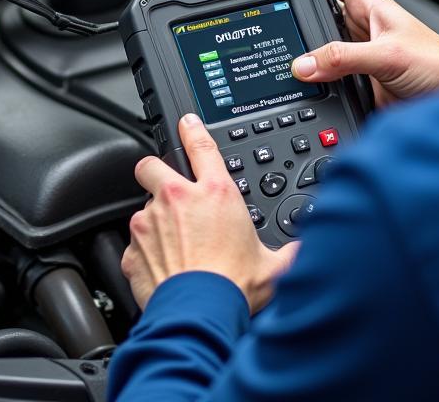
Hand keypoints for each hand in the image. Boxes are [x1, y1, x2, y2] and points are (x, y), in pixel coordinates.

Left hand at [121, 114, 299, 311]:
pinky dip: (143, 253)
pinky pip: (133, 244)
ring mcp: (151, 222)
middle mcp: (178, 199)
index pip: (200, 145)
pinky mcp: (133, 249)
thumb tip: (305, 251)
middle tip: (167, 189)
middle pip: (152, 165)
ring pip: (142, 207)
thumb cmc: (234, 288)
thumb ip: (290, 251)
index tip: (186, 123)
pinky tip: (160, 268)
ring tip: (171, 246)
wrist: (199, 316)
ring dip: (153, 221)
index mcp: (215, 194)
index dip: (192, 129)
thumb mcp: (274, 267)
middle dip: (155, 171)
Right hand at [291, 0, 438, 106]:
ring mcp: (362, 55)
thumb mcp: (387, 56)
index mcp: (371, 6)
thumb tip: (304, 64)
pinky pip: (331, 79)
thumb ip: (343, 59)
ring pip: (322, 48)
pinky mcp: (363, 82)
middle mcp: (364, 28)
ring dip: (309, 57)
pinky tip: (311, 90)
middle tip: (279, 30)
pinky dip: (319, 84)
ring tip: (291, 63)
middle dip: (300, 20)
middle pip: (319, 12)